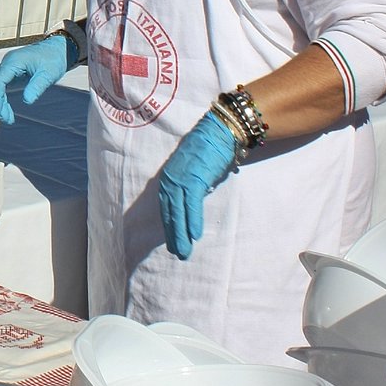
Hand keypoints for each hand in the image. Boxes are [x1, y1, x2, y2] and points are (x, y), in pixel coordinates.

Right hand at [0, 35, 73, 124]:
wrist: (59, 49)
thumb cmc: (54, 59)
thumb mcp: (48, 74)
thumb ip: (37, 87)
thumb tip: (27, 101)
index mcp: (13, 61)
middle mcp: (8, 62)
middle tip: (4, 119)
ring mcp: (9, 66)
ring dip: (0, 101)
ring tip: (7, 118)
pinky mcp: (13, 70)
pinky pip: (3, 85)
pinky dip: (4, 97)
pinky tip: (7, 109)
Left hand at [156, 112, 239, 259]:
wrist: (218, 131)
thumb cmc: (209, 151)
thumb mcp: (196, 172)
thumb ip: (192, 188)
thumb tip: (194, 204)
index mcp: (169, 178)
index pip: (167, 207)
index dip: (169, 226)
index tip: (172, 242)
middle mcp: (170, 180)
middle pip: (169, 213)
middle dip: (173, 235)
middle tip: (178, 253)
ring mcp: (180, 179)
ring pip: (178, 212)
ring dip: (182, 234)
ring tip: (184, 251)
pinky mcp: (193, 179)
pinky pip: (191, 204)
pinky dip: (192, 220)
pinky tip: (194, 235)